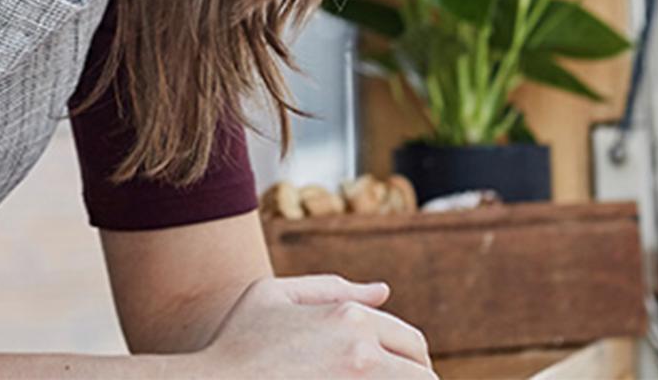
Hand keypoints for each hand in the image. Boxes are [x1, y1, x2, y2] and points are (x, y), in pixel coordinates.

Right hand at [192, 275, 437, 377]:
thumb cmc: (235, 342)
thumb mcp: (271, 295)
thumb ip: (330, 287)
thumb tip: (383, 290)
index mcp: (349, 318)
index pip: (411, 342)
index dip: (412, 359)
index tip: (401, 371)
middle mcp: (361, 354)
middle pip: (422, 375)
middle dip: (415, 379)